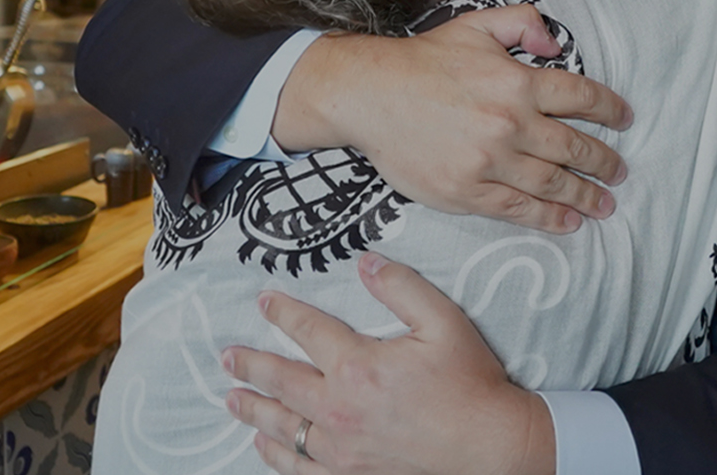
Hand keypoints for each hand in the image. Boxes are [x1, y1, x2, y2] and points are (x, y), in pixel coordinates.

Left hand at [224, 253, 555, 474]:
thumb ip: (402, 288)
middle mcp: (339, 408)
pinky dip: (275, 454)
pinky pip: (297, 467)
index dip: (283, 313)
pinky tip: (263, 443)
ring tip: (232, 397)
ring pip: (282, 425)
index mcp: (359, 365)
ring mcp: (340, 448)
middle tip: (228, 355)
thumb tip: (366, 262)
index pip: (309, 331)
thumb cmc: (470, 384)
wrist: (488, 446)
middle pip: (281, 380)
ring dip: (253, 408)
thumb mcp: (445, 323)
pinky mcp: (348, 474)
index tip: (264, 301)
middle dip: (250, 364)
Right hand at [276, 4, 632, 231]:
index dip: (609, 109)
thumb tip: (556, 44)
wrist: (369, 95)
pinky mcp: (467, 190)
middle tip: (620, 173)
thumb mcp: (476, 24)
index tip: (625, 120)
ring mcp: (490, 161)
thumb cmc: (423, 60)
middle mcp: (510, 123)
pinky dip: (548, 218)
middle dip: (603, 163)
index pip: (580, 97)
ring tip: (604, 205)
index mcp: (518, 81)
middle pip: (573, 148)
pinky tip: (567, 223)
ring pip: (551, 184)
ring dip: (584, 196)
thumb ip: (522, 23)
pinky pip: (517, 209)